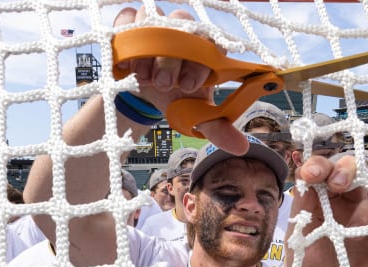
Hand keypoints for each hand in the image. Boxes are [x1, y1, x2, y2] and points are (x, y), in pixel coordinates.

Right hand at [113, 7, 248, 154]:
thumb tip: (241, 147)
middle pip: (181, 28)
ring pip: (154, 20)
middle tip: (165, 85)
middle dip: (172, 59)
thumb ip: (218, 127)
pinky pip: (128, 18)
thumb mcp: (196, 114)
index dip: (199, 64)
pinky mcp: (132, 24)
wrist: (149, 93)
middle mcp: (184, 31)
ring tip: (145, 78)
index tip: (189, 87)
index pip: (209, 44)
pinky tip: (127, 65)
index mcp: (205, 50)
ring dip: (147, 51)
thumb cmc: (178, 96)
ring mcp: (158, 24)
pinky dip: (126, 39)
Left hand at [286, 154, 367, 266]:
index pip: (327, 170)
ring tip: (357, 228)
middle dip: (348, 170)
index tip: (312, 173)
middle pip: (360, 173)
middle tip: (338, 183)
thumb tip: (305, 176)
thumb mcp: (298, 240)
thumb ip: (303, 208)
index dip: (322, 165)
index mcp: (326, 200)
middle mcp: (353, 205)